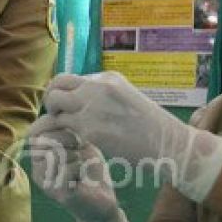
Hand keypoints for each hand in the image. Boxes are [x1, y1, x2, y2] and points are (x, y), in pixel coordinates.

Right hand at [29, 130, 127, 221]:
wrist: (103, 201)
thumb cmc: (90, 169)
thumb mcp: (77, 143)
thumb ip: (64, 130)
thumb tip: (54, 114)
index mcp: (38, 156)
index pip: (37, 129)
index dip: (58, 125)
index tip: (76, 136)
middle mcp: (36, 169)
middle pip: (46, 139)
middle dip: (69, 139)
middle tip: (81, 152)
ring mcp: (45, 182)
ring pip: (57, 153)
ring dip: (77, 155)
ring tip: (82, 166)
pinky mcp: (58, 193)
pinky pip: (67, 169)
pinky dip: (81, 168)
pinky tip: (83, 177)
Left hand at [30, 72, 221, 202]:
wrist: (169, 143)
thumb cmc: (151, 127)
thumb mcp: (127, 98)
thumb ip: (104, 95)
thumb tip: (81, 99)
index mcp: (107, 78)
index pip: (69, 78)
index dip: (63, 94)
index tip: (65, 110)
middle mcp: (97, 86)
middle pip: (56, 85)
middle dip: (51, 102)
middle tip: (58, 119)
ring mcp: (92, 105)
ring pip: (54, 104)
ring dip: (55, 119)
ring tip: (66, 133)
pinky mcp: (89, 128)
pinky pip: (61, 126)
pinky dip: (62, 134)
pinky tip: (73, 144)